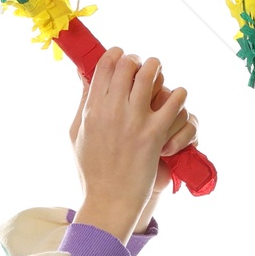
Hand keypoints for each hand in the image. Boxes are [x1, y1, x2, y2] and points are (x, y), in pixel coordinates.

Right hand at [66, 47, 186, 240]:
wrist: (110, 200)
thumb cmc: (91, 170)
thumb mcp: (76, 133)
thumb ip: (82, 103)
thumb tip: (85, 75)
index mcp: (92, 109)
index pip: (105, 64)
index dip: (117, 55)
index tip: (123, 59)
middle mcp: (112, 110)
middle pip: (128, 64)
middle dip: (137, 61)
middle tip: (143, 69)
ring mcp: (134, 121)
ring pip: (151, 74)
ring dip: (157, 71)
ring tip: (160, 77)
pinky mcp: (155, 135)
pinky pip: (174, 100)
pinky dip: (178, 96)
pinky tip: (175, 99)